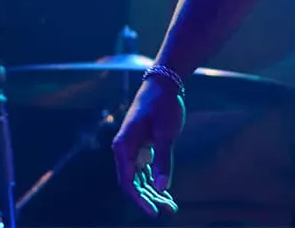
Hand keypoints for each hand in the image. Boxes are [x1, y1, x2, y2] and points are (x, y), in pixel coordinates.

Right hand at [111, 77, 184, 216]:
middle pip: (132, 183)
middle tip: (168, 211)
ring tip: (171, 207)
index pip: (128, 181)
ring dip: (153, 193)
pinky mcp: (141, 148)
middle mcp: (124, 150)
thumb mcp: (166, 133)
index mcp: (123, 145)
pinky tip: (166, 193)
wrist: (164, 83)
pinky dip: (155, 181)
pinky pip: (145, 170)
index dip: (140, 199)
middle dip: (149, 199)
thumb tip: (162, 187)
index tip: (154, 212)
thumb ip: (163, 160)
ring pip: (139, 179)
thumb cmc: (163, 105)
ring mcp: (132, 149)